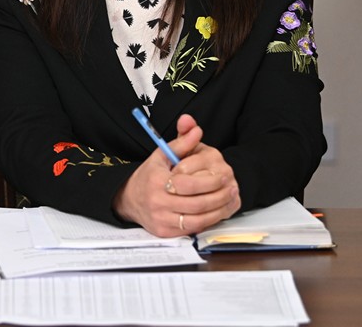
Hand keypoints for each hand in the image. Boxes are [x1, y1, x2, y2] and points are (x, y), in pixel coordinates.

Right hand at [113, 114, 240, 236]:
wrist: (129, 199)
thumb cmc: (149, 176)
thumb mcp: (161, 156)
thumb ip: (181, 143)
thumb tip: (195, 129)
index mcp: (157, 180)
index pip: (190, 183)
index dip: (211, 181)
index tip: (224, 176)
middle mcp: (157, 201)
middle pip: (197, 203)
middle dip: (219, 197)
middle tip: (231, 189)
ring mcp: (161, 219)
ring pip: (198, 219)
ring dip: (217, 211)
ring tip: (228, 200)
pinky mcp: (164, 232)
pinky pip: (192, 229)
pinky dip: (207, 221)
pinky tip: (215, 212)